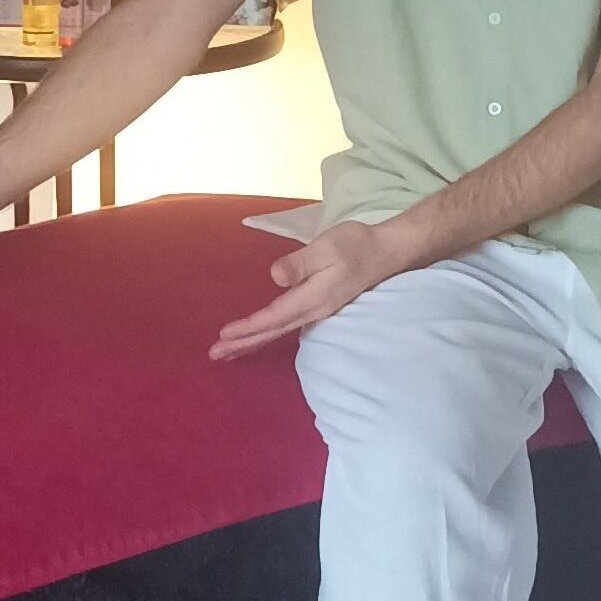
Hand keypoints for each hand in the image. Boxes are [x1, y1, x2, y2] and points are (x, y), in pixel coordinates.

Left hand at [209, 221, 407, 360]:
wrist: (386, 251)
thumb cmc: (354, 245)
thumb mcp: (325, 248)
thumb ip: (300, 264)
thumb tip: (275, 276)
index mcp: (311, 298)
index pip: (273, 318)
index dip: (247, 328)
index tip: (223, 336)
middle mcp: (313, 311)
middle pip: (272, 332)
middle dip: (243, 344)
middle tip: (214, 355)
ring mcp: (319, 311)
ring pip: (279, 331)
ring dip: (253, 342)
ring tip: (230, 352)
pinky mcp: (321, 306)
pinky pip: (287, 326)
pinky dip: (269, 333)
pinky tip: (262, 336)